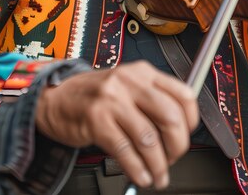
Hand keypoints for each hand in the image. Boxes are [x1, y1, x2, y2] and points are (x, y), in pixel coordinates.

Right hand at [35, 61, 198, 189]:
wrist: (56, 98)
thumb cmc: (96, 95)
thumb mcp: (128, 86)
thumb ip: (153, 99)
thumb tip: (181, 128)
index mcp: (143, 72)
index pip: (183, 94)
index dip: (191, 121)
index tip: (187, 135)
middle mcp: (130, 82)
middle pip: (170, 117)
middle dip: (178, 146)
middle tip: (173, 159)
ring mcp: (112, 100)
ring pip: (149, 139)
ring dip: (158, 165)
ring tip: (158, 175)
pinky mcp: (96, 120)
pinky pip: (125, 150)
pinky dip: (137, 169)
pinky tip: (141, 175)